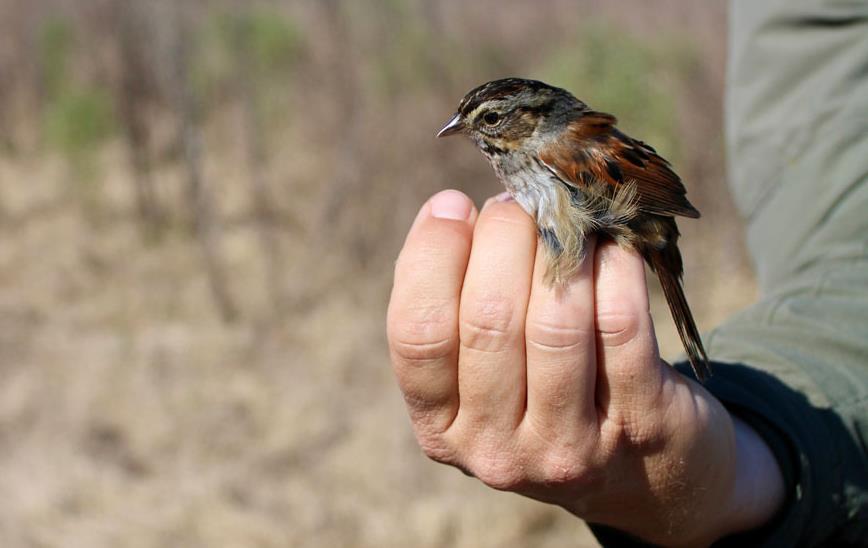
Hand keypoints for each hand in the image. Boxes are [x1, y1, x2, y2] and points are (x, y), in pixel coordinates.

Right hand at [387, 190, 784, 545]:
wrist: (643, 474)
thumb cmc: (545, 394)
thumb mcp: (483, 373)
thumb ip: (456, 304)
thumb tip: (450, 211)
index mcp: (441, 429)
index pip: (418, 334)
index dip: (431, 256)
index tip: (451, 205)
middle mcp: (497, 449)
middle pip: (489, 319)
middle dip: (503, 237)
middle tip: (520, 203)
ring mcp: (570, 445)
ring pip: (556, 321)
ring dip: (561, 249)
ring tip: (564, 218)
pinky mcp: (640, 425)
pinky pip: (622, 323)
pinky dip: (616, 269)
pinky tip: (611, 247)